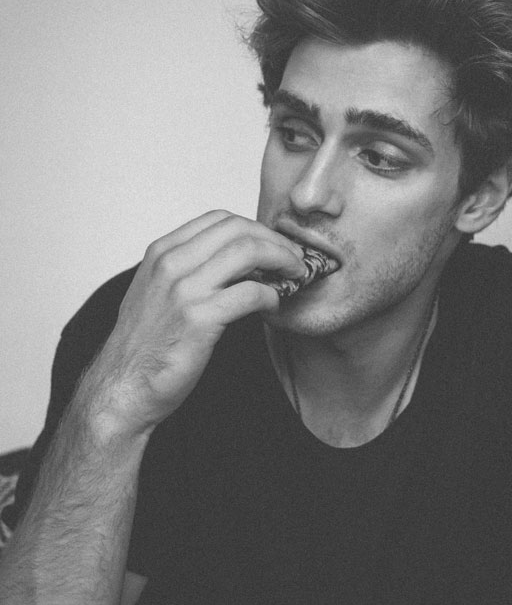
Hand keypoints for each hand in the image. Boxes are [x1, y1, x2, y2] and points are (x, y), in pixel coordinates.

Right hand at [84, 211, 305, 436]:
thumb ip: (187, 268)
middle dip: (275, 240)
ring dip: (282, 261)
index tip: (274, 244)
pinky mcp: (199, 318)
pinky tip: (275, 304)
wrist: (123, 385)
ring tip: (295, 276)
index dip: (255, 227)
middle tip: (295, 258)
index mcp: (162, 252)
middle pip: (238, 229)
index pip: (219, 218)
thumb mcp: (156, 291)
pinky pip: (251, 292)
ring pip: (249, 252)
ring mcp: (184, 290)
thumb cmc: (145, 344)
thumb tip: (235, 260)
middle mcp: (171, 264)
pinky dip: (272, 294)